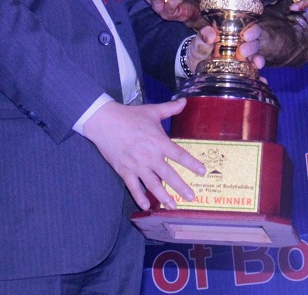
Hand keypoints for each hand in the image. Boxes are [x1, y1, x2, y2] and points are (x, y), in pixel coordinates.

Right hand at [82, 98, 205, 210]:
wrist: (105, 122)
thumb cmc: (130, 116)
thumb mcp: (152, 110)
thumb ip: (170, 108)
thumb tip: (185, 101)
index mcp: (159, 142)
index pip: (179, 155)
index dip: (192, 164)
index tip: (202, 172)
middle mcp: (150, 156)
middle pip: (169, 175)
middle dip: (181, 187)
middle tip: (191, 197)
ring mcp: (137, 165)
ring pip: (152, 185)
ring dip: (163, 197)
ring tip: (173, 206)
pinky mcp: (124, 171)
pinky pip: (133, 187)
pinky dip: (139, 197)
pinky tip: (146, 207)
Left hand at [184, 24, 264, 75]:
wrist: (194, 70)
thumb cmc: (198, 52)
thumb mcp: (197, 44)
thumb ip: (202, 38)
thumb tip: (210, 34)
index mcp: (232, 35)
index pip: (248, 28)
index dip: (252, 30)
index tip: (246, 35)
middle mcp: (241, 46)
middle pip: (254, 43)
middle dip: (252, 46)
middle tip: (243, 51)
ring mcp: (243, 61)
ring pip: (256, 57)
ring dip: (258, 60)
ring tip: (256, 65)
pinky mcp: (243, 74)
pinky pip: (254, 76)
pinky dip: (259, 78)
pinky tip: (262, 81)